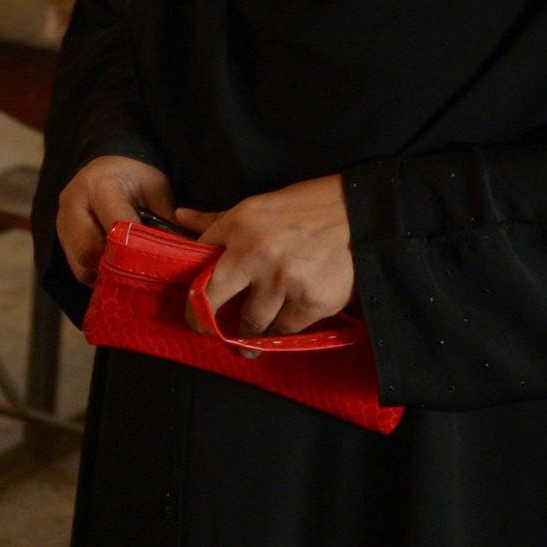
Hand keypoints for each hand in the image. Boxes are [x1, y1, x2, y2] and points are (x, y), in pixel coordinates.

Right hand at [54, 154, 173, 285]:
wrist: (110, 164)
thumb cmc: (137, 177)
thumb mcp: (157, 191)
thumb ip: (166, 222)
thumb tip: (181, 256)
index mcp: (100, 185)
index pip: (115, 226)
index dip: (136, 248)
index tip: (157, 264)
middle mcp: (73, 202)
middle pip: (89, 250)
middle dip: (118, 266)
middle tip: (142, 273)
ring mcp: (62, 221)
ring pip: (81, 264)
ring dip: (107, 274)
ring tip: (131, 272)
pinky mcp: (62, 236)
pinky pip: (77, 267)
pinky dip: (98, 273)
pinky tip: (117, 269)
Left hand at [175, 175, 353, 338]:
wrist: (368, 215)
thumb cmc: (312, 207)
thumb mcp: (260, 206)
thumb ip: (219, 220)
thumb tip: (179, 217)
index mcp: (239, 224)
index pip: (200, 260)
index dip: (193, 283)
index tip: (192, 301)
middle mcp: (255, 252)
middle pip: (212, 297)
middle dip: (203, 319)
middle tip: (203, 330)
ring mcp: (282, 280)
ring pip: (251, 320)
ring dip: (249, 332)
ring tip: (250, 340)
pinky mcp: (311, 301)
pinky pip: (285, 328)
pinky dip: (281, 332)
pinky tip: (278, 333)